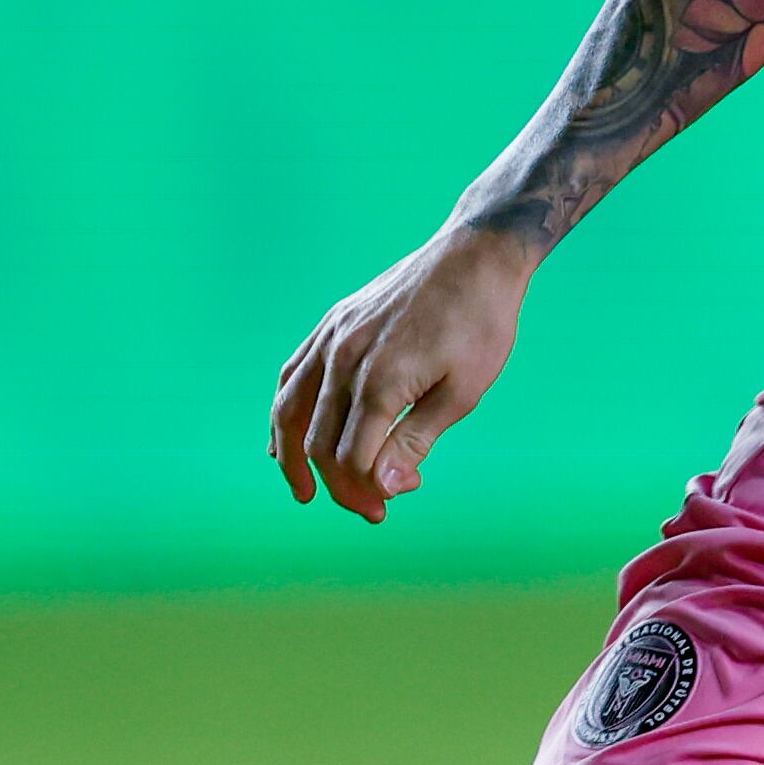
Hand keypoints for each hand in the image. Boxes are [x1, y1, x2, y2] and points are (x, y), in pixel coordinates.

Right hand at [270, 222, 538, 523]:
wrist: (475, 256)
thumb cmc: (478, 324)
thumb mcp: (462, 392)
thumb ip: (416, 440)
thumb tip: (385, 486)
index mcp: (380, 383)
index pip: (352, 460)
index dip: (370, 489)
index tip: (402, 495)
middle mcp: (344, 360)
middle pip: (318, 443)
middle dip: (340, 485)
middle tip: (371, 508)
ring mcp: (333, 338)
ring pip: (289, 409)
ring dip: (290, 456)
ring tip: (304, 490)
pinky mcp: (332, 324)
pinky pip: (292, 374)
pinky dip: (285, 410)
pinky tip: (286, 435)